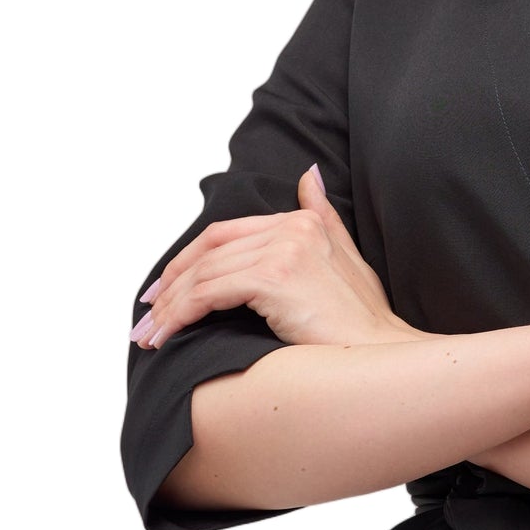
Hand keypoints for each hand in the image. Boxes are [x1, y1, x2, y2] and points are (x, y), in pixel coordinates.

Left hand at [132, 166, 415, 350]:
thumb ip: (321, 216)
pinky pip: (210, 293)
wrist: (383, 355)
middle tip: (146, 315)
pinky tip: (168, 335)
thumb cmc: (364, 321)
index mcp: (303, 221)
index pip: (226, 234)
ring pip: (204, 274)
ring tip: (149, 334)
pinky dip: (181, 314)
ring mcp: (284, 250)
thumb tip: (308, 175)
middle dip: (169, 283)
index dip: (187, 260)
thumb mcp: (347, 259)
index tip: (162, 291)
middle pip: (208, 250)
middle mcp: (293, 227)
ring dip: (169, 306)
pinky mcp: (275, 278)